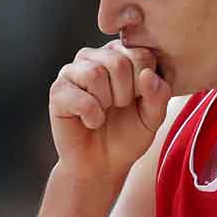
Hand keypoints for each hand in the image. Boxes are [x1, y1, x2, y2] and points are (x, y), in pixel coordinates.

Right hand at [49, 39, 172, 184]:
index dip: (146, 82)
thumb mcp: (154, 116)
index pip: (141, 53)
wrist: (103, 163)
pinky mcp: (57, 91)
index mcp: (121, 55)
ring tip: (105, 112)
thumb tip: (147, 74)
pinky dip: (93, 117)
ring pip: (95, 73)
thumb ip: (159, 95)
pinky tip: (91, 122)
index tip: (139, 99)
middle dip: (127, 93)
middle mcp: (95, 56)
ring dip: (108, 102)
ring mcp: (73, 71)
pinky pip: (81, 98)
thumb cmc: (129, 134)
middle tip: (120, 108)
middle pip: (118, 61)